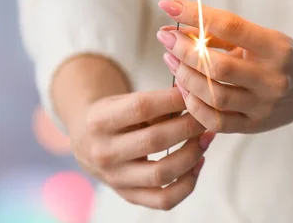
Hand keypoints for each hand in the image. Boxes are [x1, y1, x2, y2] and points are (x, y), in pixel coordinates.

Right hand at [52, 56, 215, 210]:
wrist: (86, 142)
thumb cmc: (114, 115)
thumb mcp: (124, 100)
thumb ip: (156, 102)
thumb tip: (194, 96)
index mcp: (99, 121)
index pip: (141, 107)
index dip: (173, 99)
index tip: (194, 92)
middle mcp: (104, 152)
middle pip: (155, 140)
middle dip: (189, 126)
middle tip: (207, 116)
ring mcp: (116, 178)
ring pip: (162, 173)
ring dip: (192, 154)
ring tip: (206, 137)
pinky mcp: (129, 196)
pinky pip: (164, 199)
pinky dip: (188, 184)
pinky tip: (197, 163)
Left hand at [156, 0, 292, 133]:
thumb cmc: (277, 55)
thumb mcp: (258, 36)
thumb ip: (220, 34)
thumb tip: (175, 28)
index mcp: (276, 47)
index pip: (230, 26)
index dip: (195, 14)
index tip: (168, 5)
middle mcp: (273, 78)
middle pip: (217, 65)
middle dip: (184, 50)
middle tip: (166, 37)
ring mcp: (265, 106)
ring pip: (214, 94)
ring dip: (185, 76)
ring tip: (171, 60)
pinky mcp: (255, 126)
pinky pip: (216, 121)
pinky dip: (194, 105)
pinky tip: (184, 89)